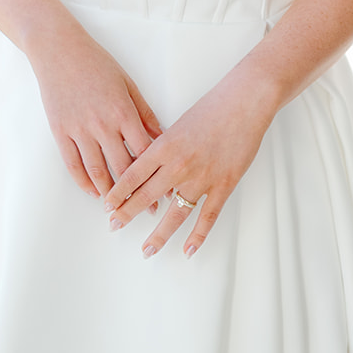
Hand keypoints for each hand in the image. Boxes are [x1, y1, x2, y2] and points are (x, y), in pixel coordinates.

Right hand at [31, 24, 163, 199]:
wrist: (59, 50)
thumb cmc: (97, 63)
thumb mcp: (128, 83)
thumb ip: (144, 112)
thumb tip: (160, 135)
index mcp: (123, 112)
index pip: (144, 152)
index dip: (155, 174)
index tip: (164, 190)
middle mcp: (102, 125)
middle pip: (122, 168)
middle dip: (136, 193)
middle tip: (145, 210)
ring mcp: (79, 130)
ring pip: (97, 171)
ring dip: (109, 193)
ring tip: (119, 209)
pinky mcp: (60, 132)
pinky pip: (73, 164)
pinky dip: (83, 182)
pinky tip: (93, 191)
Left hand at [102, 68, 275, 258]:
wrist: (245, 102)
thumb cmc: (213, 107)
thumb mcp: (179, 124)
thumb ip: (163, 146)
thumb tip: (149, 166)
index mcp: (165, 146)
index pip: (133, 176)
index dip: (118, 194)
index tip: (107, 206)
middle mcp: (179, 165)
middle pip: (146, 197)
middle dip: (127, 215)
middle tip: (114, 227)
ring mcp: (202, 178)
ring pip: (175, 214)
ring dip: (159, 235)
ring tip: (147, 250)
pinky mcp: (223, 185)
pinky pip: (207, 216)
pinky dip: (197, 236)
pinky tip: (188, 249)